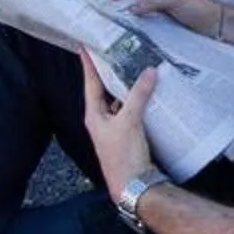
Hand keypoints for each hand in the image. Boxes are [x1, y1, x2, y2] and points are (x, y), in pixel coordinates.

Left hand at [78, 51, 156, 192]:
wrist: (134, 186)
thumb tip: (148, 72)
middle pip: (106, 91)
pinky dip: (139, 102)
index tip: (84, 47)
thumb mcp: (129, 121)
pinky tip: (149, 95)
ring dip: (128, 88)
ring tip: (135, 68)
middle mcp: (102, 121)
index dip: (88, 65)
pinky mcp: (129, 136)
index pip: (91, 83)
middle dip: (110, 73)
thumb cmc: (123, 156)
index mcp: (95, 115)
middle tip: (115, 52)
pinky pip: (132, 112)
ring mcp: (115, 129)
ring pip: (121, 102)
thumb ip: (138, 95)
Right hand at [109, 0, 223, 39]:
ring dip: (126, 19)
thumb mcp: (176, 0)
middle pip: (132, 0)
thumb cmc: (199, 8)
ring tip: (113, 25)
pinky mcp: (161, 29)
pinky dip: (136, 30)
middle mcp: (155, 0)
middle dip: (119, 4)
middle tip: (105, 11)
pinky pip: (145, 28)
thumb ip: (154, 2)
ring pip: (137, 15)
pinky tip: (129, 36)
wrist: (215, 26)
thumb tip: (133, 8)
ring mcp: (157, 15)